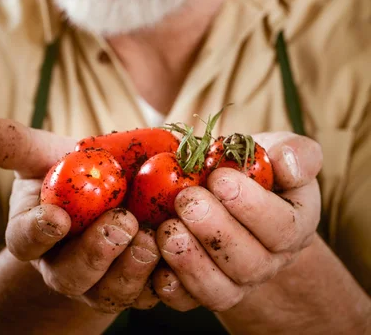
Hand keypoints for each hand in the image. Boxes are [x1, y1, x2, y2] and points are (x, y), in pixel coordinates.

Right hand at [0, 119, 160, 313]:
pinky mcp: (138, 285)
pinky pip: (152, 294)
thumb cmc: (72, 172)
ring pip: (112, 291)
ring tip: (152, 238)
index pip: (26, 240)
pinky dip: (167, 278)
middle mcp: (65, 265)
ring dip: (133, 269)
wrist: (110, 193)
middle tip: (121, 224)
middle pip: (73, 274)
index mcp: (36, 234)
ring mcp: (102, 280)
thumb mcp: (45, 155)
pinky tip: (181, 253)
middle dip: (97, 253)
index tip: (56, 217)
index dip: (38, 232)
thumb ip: (18, 145)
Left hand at [151, 131, 322, 311]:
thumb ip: (295, 153)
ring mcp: (237, 281)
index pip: (282, 228)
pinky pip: (188, 301)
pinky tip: (155, 256)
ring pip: (220, 289)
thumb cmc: (257, 167)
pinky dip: (170, 285)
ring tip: (167, 228)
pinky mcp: (204, 289)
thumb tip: (288, 164)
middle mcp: (270, 261)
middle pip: (249, 263)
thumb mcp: (281, 150)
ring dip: (191, 261)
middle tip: (186, 200)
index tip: (219, 178)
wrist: (232, 192)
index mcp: (295, 226)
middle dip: (214, 231)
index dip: (250, 206)